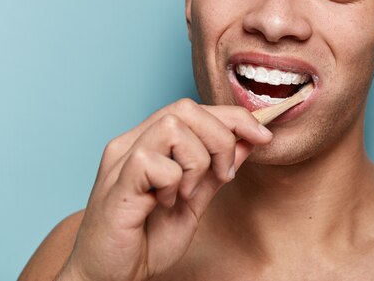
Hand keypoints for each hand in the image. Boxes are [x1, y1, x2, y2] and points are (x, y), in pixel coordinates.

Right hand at [58, 99, 272, 280]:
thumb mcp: (195, 199)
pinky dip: (173, 183)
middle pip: (185, 108)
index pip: (195, 109)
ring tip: (187, 192)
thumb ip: (217, 169)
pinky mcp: (116, 183)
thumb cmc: (146, 238)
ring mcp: (121, 160)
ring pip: (172, 126)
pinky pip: (154, 162)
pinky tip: (164, 204)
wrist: (110, 276)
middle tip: (223, 176)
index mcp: (150, 142)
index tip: (263, 136)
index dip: (234, 117)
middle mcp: (132, 142)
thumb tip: (248, 141)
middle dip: (221, 138)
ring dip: (196, 161)